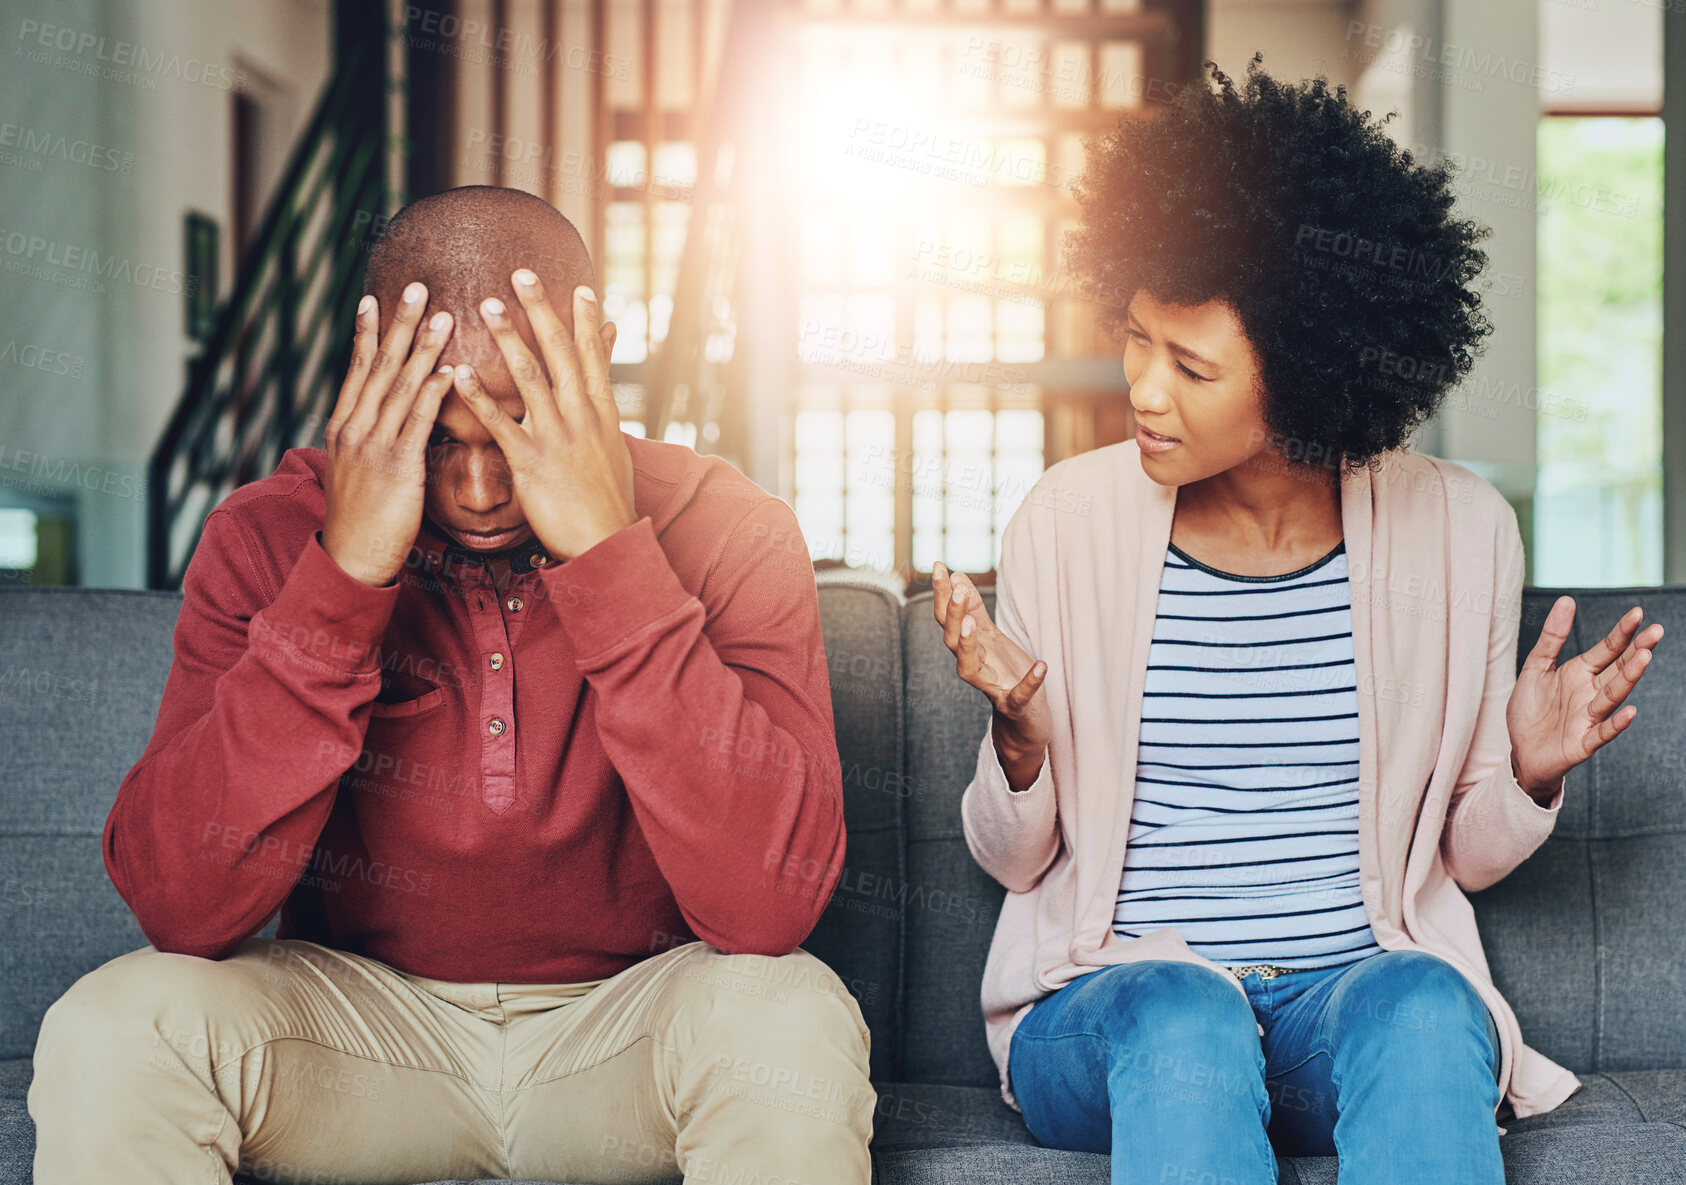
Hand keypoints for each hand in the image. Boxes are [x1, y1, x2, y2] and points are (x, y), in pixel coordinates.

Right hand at [321, 284, 454, 586]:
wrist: (350, 560)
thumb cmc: (362, 521)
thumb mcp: (358, 472)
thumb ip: (372, 442)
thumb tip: (386, 423)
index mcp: (343, 427)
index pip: (357, 369)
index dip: (367, 332)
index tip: (375, 298)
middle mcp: (354, 429)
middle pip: (378, 366)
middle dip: (398, 324)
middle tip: (416, 287)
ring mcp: (372, 446)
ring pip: (399, 386)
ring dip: (422, 348)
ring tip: (443, 315)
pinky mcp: (396, 467)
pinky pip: (417, 421)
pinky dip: (432, 392)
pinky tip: (448, 370)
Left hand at [452, 270, 634, 560]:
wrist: (607, 543)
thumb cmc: (607, 501)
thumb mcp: (614, 450)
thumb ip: (604, 416)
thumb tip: (605, 396)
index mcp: (602, 414)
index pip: (594, 358)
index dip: (586, 322)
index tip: (579, 288)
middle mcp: (582, 417)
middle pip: (561, 353)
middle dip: (542, 311)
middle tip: (522, 274)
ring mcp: (557, 437)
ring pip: (531, 377)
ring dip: (508, 338)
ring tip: (486, 306)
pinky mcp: (532, 462)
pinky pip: (500, 423)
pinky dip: (479, 395)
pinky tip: (458, 372)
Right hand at [932, 561, 1051, 781]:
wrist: (1024, 719)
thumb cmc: (1006, 672)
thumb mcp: (990, 636)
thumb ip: (973, 608)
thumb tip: (955, 576)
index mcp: (968, 648)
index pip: (946, 618)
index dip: (941, 593)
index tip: (939, 565)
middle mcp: (972, 666)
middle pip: (951, 640)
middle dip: (951, 614)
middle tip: (954, 589)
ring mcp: (991, 687)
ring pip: (968, 668)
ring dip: (967, 644)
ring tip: (972, 621)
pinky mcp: (1014, 706)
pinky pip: (1018, 695)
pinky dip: (1030, 683)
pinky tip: (1042, 666)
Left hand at [1508, 597, 1664, 800]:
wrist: (1521, 752)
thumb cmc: (1531, 711)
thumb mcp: (1535, 668)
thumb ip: (1552, 637)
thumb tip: (1567, 600)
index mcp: (1580, 673)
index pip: (1607, 649)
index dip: (1621, 632)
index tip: (1638, 613)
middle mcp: (1590, 693)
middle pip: (1618, 669)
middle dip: (1636, 651)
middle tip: (1656, 632)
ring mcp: (1589, 717)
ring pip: (1613, 695)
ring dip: (1629, 678)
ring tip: (1644, 658)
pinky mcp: (1583, 742)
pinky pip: (1603, 732)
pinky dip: (1616, 723)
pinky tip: (1629, 712)